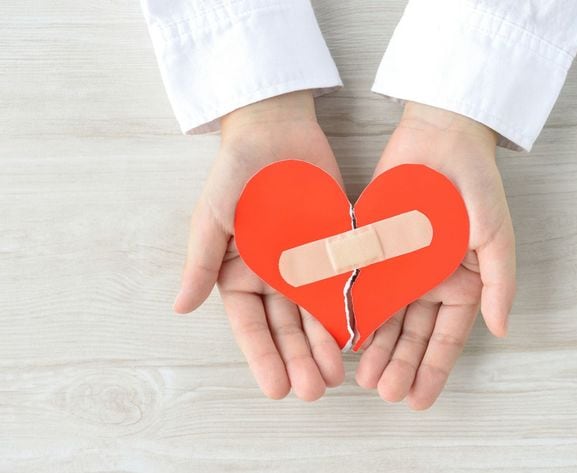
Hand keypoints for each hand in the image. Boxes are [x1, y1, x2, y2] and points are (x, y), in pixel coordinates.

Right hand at [174, 91, 344, 400]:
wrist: (275, 130)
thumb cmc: (235, 172)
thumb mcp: (212, 216)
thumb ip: (200, 262)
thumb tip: (179, 309)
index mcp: (238, 275)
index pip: (250, 326)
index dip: (263, 357)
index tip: (277, 388)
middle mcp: (273, 278)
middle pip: (287, 327)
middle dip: (299, 360)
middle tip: (314, 391)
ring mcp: (306, 265)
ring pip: (317, 314)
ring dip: (325, 345)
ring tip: (338, 375)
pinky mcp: (335, 248)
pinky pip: (344, 284)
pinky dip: (352, 310)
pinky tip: (361, 335)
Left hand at [355, 102, 515, 408]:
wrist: (440, 137)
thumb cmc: (476, 183)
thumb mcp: (496, 233)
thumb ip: (499, 281)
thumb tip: (502, 330)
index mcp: (462, 282)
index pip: (447, 336)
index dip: (433, 369)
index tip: (419, 399)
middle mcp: (429, 281)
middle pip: (412, 333)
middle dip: (400, 365)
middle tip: (385, 392)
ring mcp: (400, 266)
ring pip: (385, 317)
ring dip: (376, 348)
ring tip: (363, 376)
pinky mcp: (373, 248)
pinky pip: (362, 286)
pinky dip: (354, 312)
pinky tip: (344, 336)